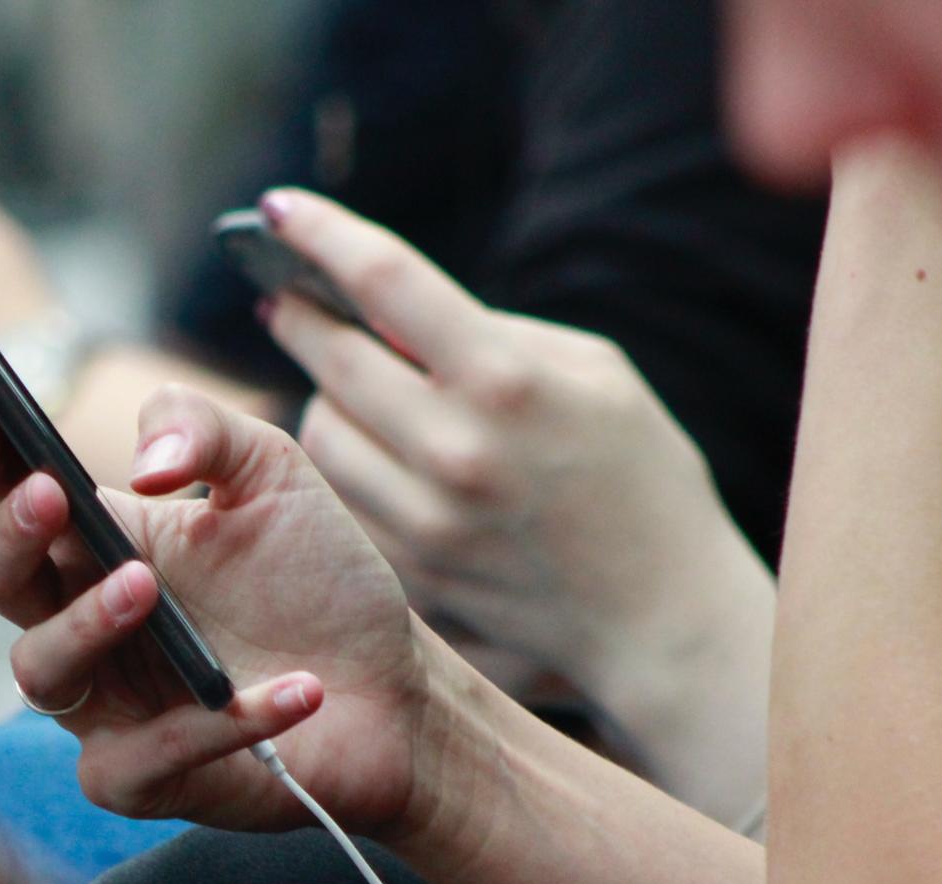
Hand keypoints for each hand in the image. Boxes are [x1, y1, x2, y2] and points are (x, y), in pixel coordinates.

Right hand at [0, 382, 484, 839]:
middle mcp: (84, 622)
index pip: (9, 496)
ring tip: (147, 585)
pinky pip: (145, 757)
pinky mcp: (146, 778)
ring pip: (40, 670)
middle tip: (50, 496)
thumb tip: (143, 461)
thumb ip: (203, 428)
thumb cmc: (318, 581)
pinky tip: (299, 690)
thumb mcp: (272, 474)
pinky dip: (218, 723)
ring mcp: (106, 705)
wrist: (396, 690)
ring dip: (86, 623)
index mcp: (98, 543)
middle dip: (10, 536)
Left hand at [256, 190, 770, 716]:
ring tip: (346, 385)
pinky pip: (340, 498)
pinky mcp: (410, 572)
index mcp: (507, 379)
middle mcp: (455, 449)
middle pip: (331, 360)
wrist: (664, 615)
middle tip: (284, 300)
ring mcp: (426, 520)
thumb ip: (495, 334)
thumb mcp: (596, 374)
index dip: (319, 233)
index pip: (383, 280)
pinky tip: (372, 451)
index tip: (278, 209)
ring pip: (319, 434)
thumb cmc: (642, 476)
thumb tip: (394, 311)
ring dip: (324, 399)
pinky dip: (348, 466)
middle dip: (300, 319)